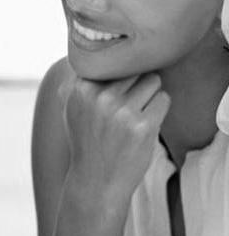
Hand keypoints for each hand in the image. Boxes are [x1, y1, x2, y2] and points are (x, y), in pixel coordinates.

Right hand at [60, 71, 167, 205]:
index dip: (119, 78)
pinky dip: (158, 112)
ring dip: (149, 97)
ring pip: (153, 81)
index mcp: (80, 90)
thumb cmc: (88, 142)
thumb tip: (96, 53)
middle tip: (125, 111)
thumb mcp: (71, 109)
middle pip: (136, 69)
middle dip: (136, 87)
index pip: (115, 63)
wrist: (95, 182)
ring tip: (133, 118)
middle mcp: (98, 98)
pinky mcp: (142, 126)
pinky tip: (142, 128)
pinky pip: (163, 99)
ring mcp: (121, 112)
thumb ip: (80, 81)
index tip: (113, 97)